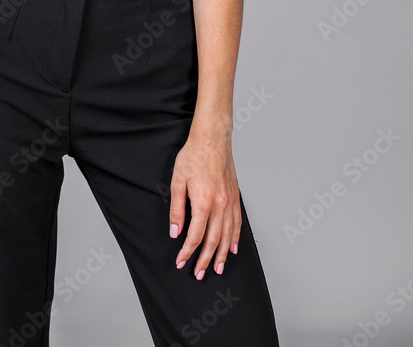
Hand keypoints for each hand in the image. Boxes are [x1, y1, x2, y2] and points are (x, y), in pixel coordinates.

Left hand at [168, 130, 240, 278]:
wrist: (212, 139)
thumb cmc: (193, 156)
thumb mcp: (177, 181)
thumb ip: (177, 208)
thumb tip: (176, 231)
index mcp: (203, 202)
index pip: (196, 236)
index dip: (187, 251)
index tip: (181, 261)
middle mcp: (220, 205)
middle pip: (214, 240)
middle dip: (206, 260)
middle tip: (199, 273)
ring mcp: (230, 201)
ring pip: (228, 235)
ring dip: (223, 254)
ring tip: (218, 268)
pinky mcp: (235, 196)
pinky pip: (237, 222)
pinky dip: (236, 237)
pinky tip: (233, 247)